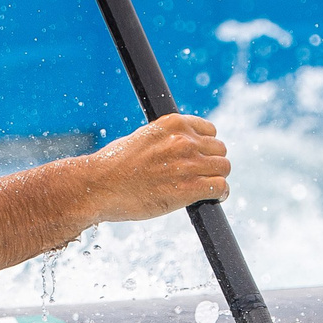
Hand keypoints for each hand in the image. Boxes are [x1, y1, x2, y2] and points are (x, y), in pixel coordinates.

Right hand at [80, 114, 229, 222]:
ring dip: (216, 178)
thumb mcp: (142, 138)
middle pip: (219, 149)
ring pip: (223, 168)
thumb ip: (165, 140)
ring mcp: (188, 164)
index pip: (209, 130)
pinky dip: (219, 194)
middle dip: (211, 163)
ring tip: (205, 188)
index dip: (206, 146)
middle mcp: (183, 140)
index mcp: (172, 124)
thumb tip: (180, 150)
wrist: (98, 186)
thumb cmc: (113, 166)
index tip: (200, 157)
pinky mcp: (189, 187)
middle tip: (200, 176)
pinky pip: (220, 187)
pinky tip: (212, 199)